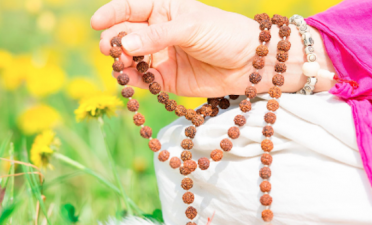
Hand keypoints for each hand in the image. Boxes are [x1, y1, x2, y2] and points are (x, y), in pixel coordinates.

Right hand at [91, 0, 334, 96]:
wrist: (250, 63)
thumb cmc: (224, 33)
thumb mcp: (191, 26)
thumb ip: (157, 35)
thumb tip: (123, 43)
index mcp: (164, 9)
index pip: (129, 7)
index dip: (111, 14)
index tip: (96, 24)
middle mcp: (158, 32)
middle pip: (125, 35)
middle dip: (115, 42)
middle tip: (113, 50)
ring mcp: (161, 56)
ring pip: (130, 59)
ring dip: (121, 62)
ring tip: (121, 65)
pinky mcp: (167, 79)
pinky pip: (143, 80)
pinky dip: (134, 81)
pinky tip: (129, 79)